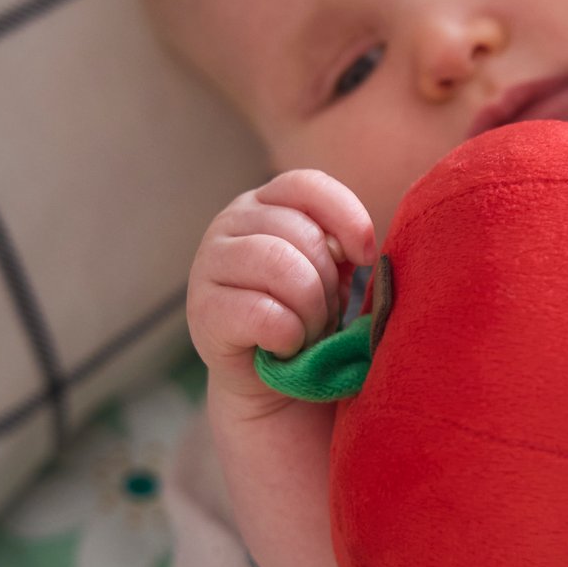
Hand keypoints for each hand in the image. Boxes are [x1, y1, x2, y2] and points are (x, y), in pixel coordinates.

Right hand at [187, 170, 375, 401]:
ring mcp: (209, 262)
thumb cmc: (305, 316)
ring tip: (308, 331)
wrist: (270, 381)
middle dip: (329, 282)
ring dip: (311, 309)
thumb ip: (342, 249)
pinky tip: (284, 347)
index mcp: (266, 203)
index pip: (307, 185)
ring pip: (282, 267)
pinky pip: (263, 314)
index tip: (365, 257)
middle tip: (325, 314)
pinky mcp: (202, 309)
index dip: (346, 217)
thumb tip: (360, 249)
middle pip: (302, 234)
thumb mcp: (331, 273)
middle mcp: (231, 221)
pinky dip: (289, 336)